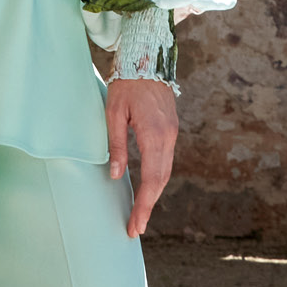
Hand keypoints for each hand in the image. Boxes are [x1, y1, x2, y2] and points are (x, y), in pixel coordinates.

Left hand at [106, 78, 177, 239]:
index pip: (151, 179)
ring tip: (140, 214)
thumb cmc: (126, 84)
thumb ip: (116, 145)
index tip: (135, 225)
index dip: (144, 206)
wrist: (148, 58)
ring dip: (154, 195)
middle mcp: (168, 137)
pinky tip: (147, 189)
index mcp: (154, 135)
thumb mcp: (114, 113)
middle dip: (148, 206)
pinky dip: (157, 179)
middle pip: (161, 180)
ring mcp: (172, 134)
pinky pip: (165, 161)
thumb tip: (117, 176)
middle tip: (135, 228)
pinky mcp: (170, 131)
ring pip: (165, 172)